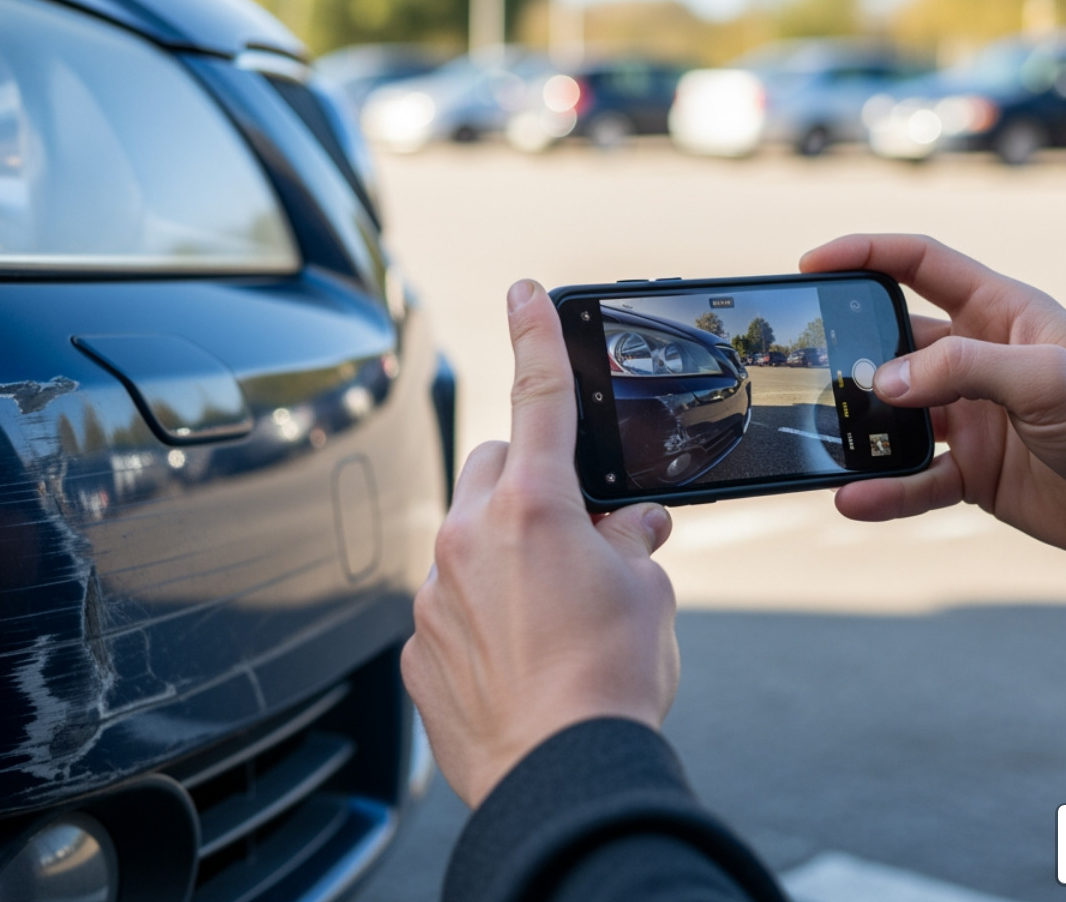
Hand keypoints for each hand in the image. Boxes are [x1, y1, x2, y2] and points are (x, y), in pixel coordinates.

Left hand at [401, 279, 679, 807]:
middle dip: (531, 480)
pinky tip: (517, 653)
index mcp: (536, 509)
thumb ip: (632, 544)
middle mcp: (471, 537)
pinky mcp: (416, 643)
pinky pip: (446, 602)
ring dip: (505, 551)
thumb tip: (632, 529)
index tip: (524, 291)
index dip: (536, 335)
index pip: (539, 397)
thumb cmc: (612, 682)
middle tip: (575, 527)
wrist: (560, 774)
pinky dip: (479, 610)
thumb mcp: (649, 597)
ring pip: (466, 536)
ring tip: (551, 609)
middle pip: (494, 468)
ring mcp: (434, 592)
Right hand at [799, 235, 1065, 607]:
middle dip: (850, 351)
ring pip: (897, 417)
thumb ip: (962, 370)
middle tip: (805, 365)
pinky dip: (883, 490)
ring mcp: (976, 419)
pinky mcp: (977, 474)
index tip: (812, 263)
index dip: (865, 254)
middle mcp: (981, 361)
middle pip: (896, 343)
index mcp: (1002, 313)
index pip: (921, 264)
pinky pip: (915, 480)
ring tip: (823, 439)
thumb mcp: (1047, 378)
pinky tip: (852, 500)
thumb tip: (882, 382)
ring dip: (860, 428)